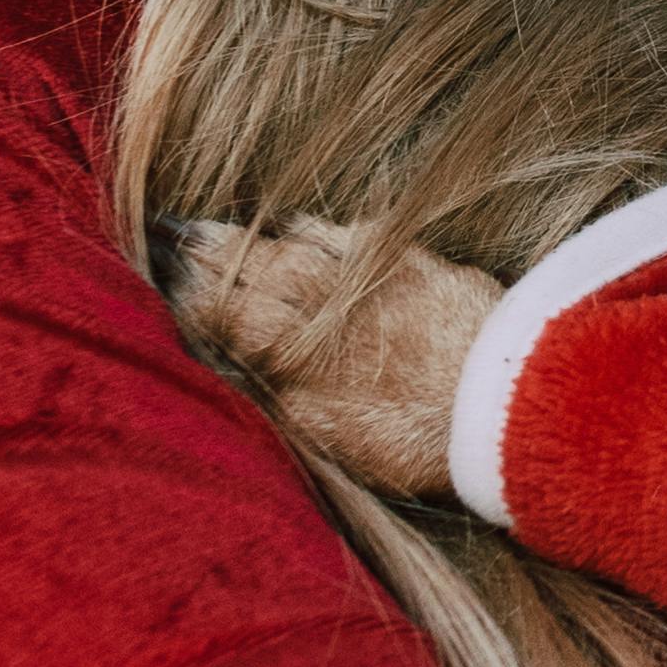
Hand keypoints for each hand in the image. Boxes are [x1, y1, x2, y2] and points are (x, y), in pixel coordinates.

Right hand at [171, 215, 503, 500]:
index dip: (188, 290)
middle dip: (207, 250)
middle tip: (170, 234)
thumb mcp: (327, 436)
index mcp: (291, 345)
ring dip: (256, 237)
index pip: (223, 308)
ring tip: (221, 231)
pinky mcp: (415, 259)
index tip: (159, 274)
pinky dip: (321, 231)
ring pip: (296, 243)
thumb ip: (277, 394)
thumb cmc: (416, 437)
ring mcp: (369, 272)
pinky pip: (352, 234)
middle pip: (251, 264)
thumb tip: (233, 365)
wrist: (508, 399)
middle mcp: (322, 298)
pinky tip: (308, 229)